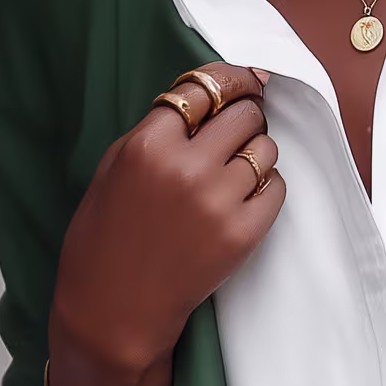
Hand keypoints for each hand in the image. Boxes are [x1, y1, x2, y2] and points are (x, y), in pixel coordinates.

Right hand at [48, 63, 284, 385]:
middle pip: (243, 113)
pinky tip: (243, 199)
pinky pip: (278, 187)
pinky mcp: (244, 233)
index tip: (248, 80)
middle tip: (236, 134)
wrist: (115, 306)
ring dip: (256, 153)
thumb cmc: (107, 235)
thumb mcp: (116, 167)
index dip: (230, 80)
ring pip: (266, 147)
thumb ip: (160, 130)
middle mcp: (187, 167)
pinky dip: (266, 188)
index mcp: (148, 143)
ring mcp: (219, 201)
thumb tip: (211, 97)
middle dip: (244, 118)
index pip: (204, 88)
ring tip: (233, 174)